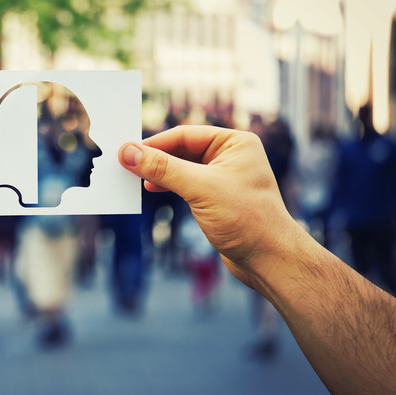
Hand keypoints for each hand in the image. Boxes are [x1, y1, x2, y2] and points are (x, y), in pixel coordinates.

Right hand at [119, 125, 301, 291]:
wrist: (269, 259)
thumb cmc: (247, 219)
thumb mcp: (200, 188)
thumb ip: (163, 168)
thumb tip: (129, 153)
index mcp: (235, 142)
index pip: (184, 135)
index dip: (154, 143)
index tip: (127, 152)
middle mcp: (231, 156)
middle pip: (181, 149)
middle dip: (155, 158)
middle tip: (126, 166)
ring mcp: (224, 177)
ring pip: (181, 167)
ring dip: (159, 173)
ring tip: (136, 180)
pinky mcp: (217, 197)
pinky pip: (186, 184)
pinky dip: (168, 185)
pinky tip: (153, 190)